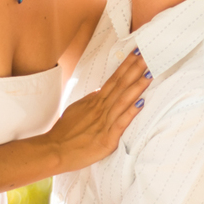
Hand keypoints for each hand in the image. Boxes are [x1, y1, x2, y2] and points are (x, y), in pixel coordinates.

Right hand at [46, 49, 151, 172]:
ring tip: (150, 73)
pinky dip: (131, 112)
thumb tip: (100, 91)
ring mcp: (104, 122)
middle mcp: (101, 108)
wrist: (53, 151)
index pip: (114, 79)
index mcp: (95, 102)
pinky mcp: (106, 139)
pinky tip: (142, 103)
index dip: (127, 66)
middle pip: (121, 85)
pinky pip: (120, 123)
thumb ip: (90, 101)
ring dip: (137, 86)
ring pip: (123, 100)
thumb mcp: (76, 110)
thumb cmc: (64, 133)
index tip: (137, 53)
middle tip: (149, 54)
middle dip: (136, 69)